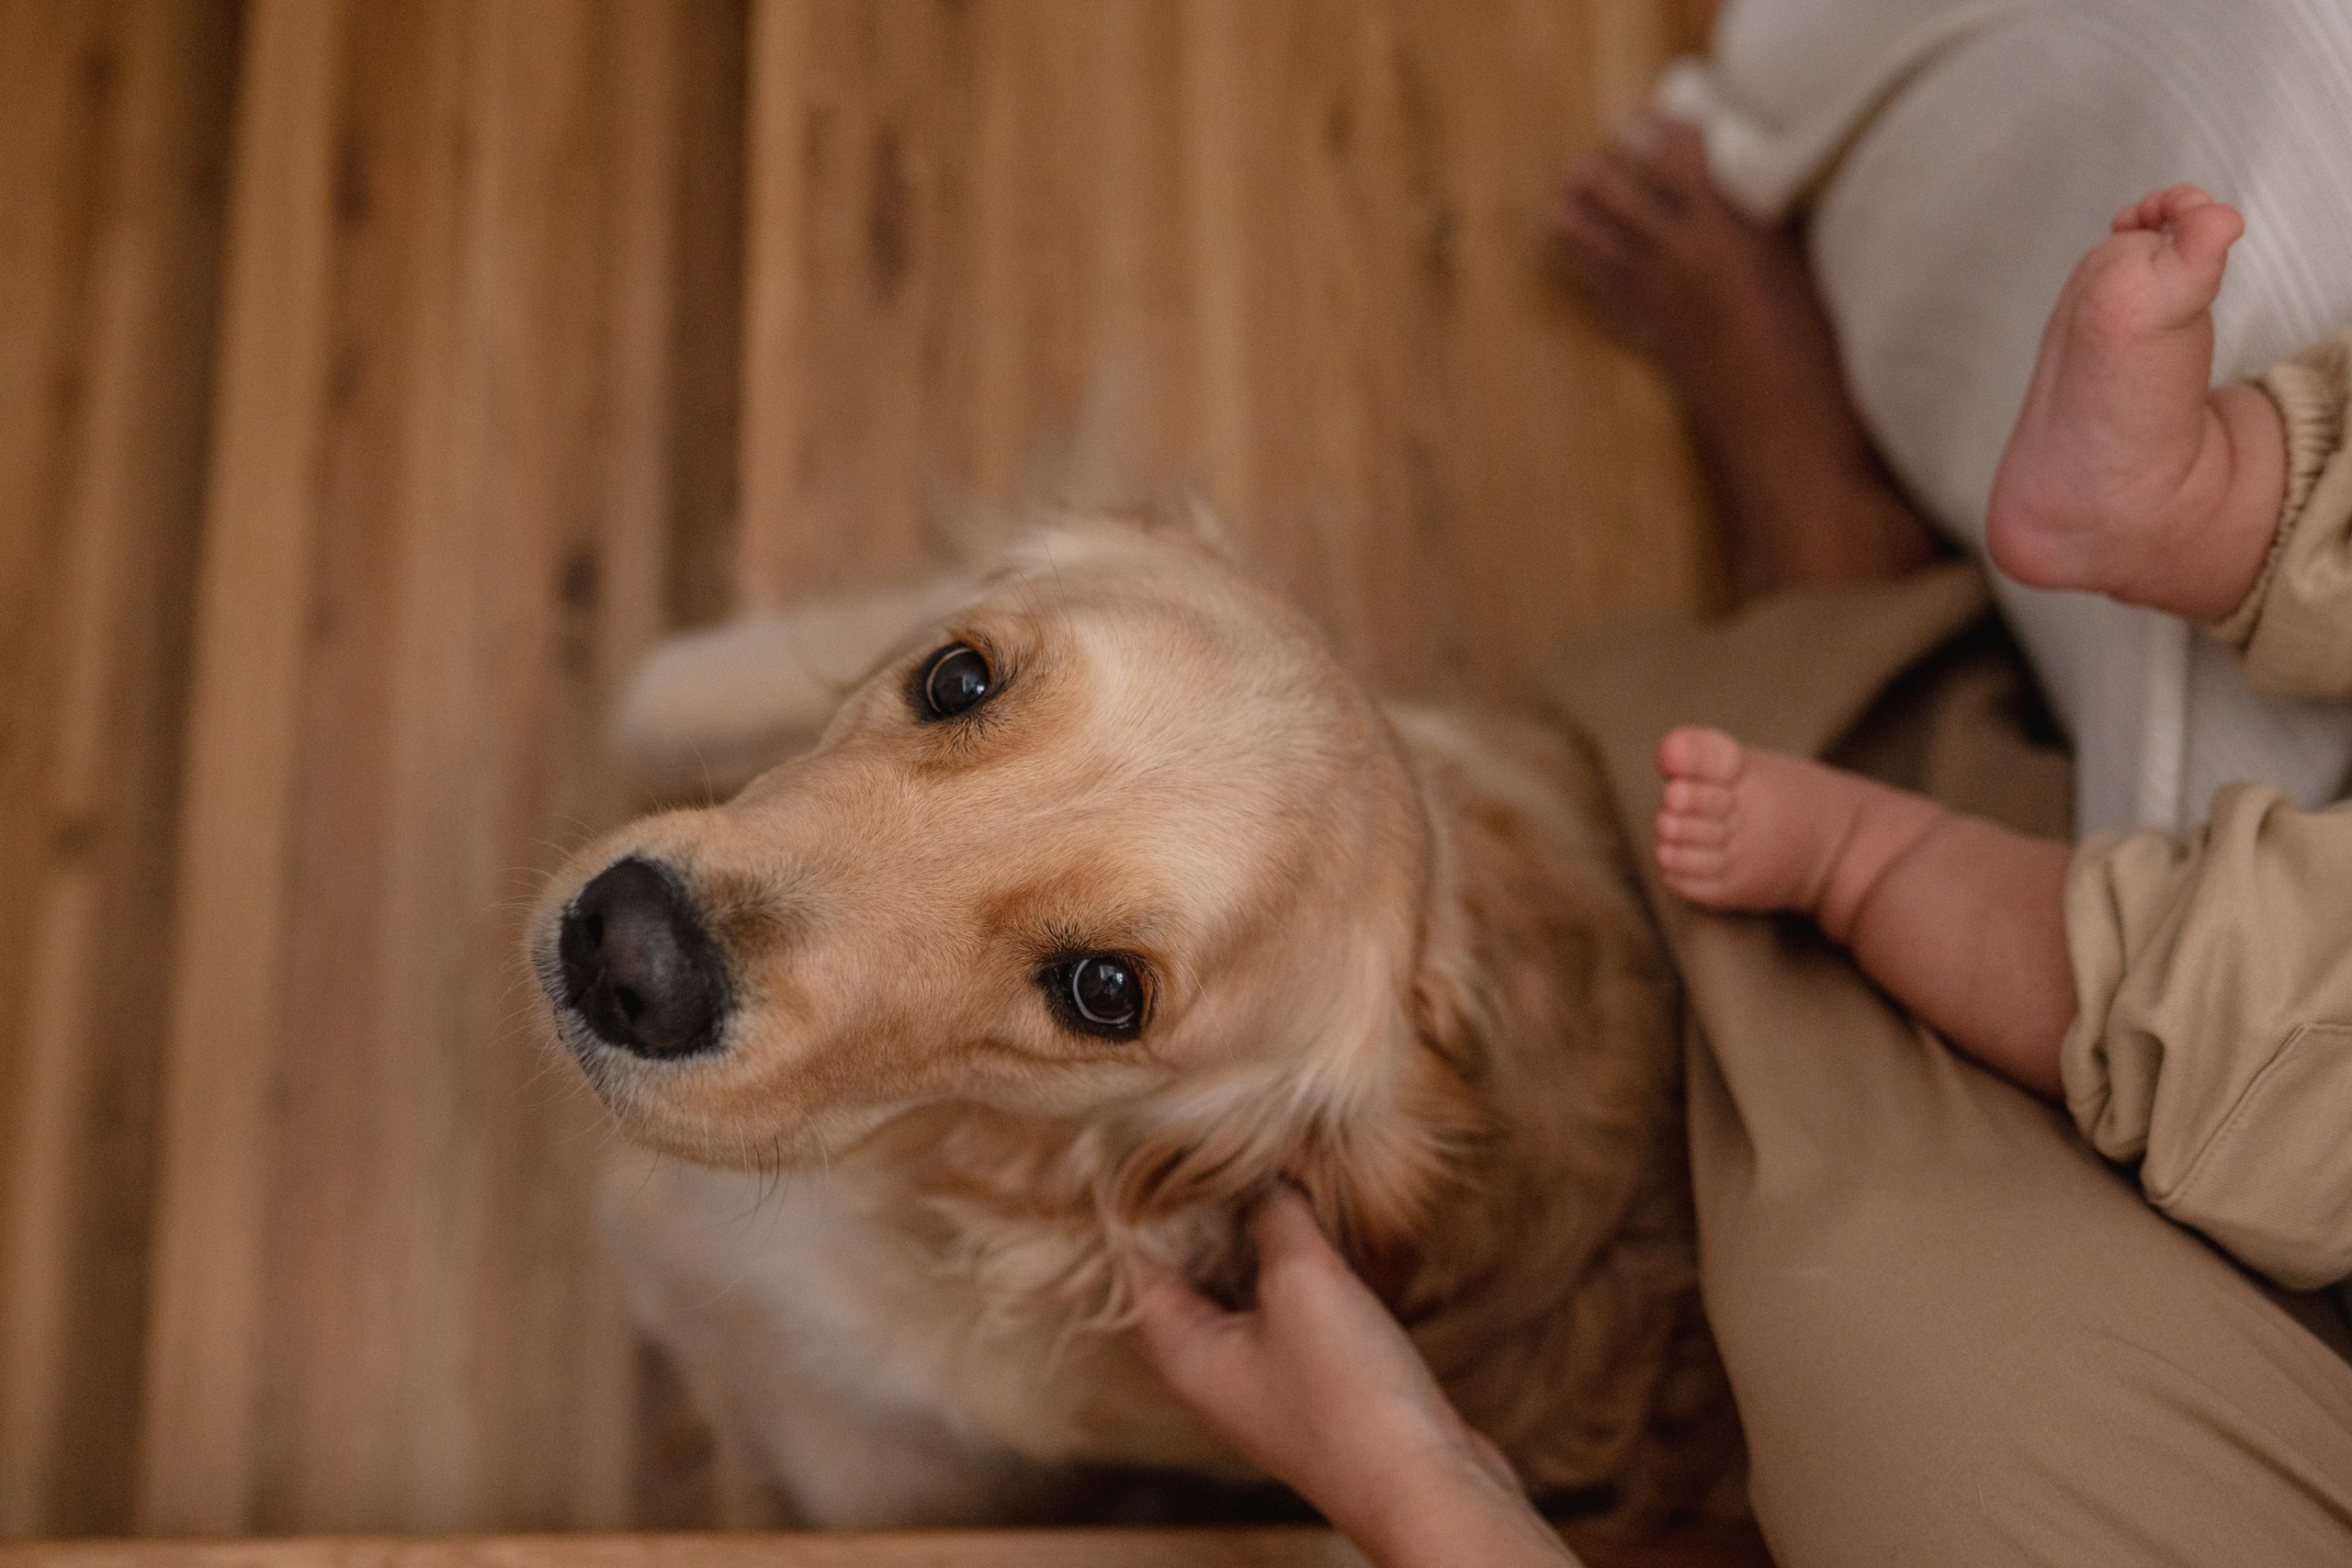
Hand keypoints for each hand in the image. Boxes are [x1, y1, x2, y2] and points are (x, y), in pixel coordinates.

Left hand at [1131, 1187, 1577, 1567]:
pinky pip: (1285, 1310)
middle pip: (1184, 1278)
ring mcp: (1263, 1380)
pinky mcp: (1313, 1383)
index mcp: (1182, 1352)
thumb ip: (1274, 1216)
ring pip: (1239, 1291)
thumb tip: (1263, 1175)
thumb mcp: (1302, 1281)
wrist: (1423, 1484)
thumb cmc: (1347, 1394)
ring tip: (1264, 1174)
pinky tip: (1318, 1229)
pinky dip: (1290, 1266)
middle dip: (1199, 1218)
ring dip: (1250, 1239)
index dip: (1139, 1210)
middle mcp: (1211, 1370)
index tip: (1151, 1150)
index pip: (1134, 1268)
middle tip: (1211, 1151)